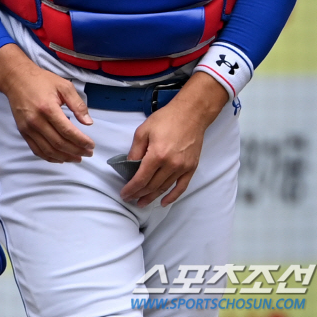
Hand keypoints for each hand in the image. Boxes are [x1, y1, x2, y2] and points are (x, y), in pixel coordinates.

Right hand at [0, 43, 94, 162]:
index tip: (91, 145)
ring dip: (65, 157)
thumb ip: (77, 104)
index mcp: (48, 108)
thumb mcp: (64, 86)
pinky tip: (61, 158)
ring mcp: (28, 128)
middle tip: (88, 153)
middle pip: (59, 143)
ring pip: (48, 150)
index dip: (81, 141)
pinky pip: (37, 150)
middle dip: (76, 151)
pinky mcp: (23, 132)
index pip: (67, 131)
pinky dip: (50, 157)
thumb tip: (88, 123)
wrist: (16, 79)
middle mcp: (36, 121)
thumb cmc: (41, 81)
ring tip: (77, 158)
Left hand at [120, 73, 227, 207]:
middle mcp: (171, 164)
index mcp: (157, 154)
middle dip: (139, 194)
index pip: (141, 178)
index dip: (131, 188)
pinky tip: (164, 202)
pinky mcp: (191, 168)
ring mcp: (183, 168)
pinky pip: (181, 187)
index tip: (124, 194)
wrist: (191, 114)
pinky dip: (172, 196)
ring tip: (142, 202)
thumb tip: (130, 166)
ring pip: (165, 188)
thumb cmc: (165, 119)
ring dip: (153, 197)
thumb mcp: (143, 131)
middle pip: (152, 186)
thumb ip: (135, 150)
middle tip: (130, 199)